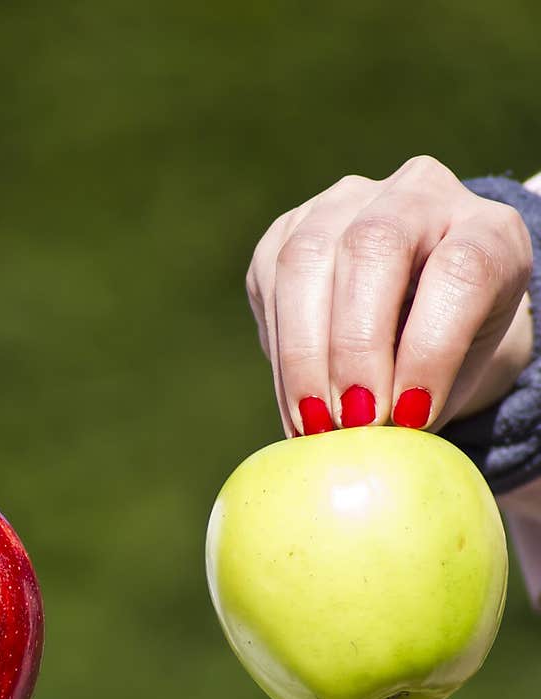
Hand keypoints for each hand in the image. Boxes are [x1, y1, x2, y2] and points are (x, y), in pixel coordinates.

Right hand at [245, 155, 533, 436]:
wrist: (413, 308)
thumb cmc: (447, 352)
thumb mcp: (462, 374)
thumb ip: (425, 401)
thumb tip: (368, 445)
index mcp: (486, 228)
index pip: (462, 272)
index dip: (432, 349)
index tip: (410, 418)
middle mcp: (418, 193)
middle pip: (374, 246)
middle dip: (355, 346)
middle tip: (350, 422)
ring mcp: (345, 201)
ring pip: (306, 258)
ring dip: (302, 354)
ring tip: (312, 425)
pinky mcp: (289, 228)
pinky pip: (271, 282)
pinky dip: (280, 355)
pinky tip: (295, 404)